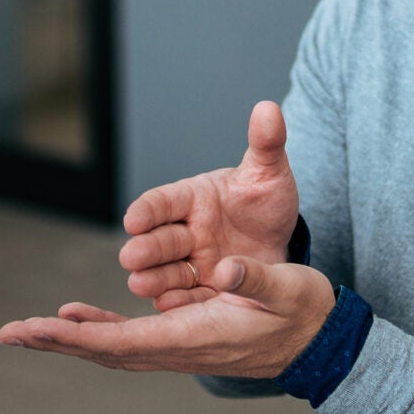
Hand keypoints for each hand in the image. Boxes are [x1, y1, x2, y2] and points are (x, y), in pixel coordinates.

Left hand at [0, 257, 335, 378]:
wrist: (323, 343)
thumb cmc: (306, 314)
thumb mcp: (287, 288)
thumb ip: (257, 278)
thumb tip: (228, 264)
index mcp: (197, 337)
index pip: (124, 342)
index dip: (77, 335)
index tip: (39, 328)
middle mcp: (181, 349)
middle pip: (105, 351)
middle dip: (55, 341)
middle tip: (10, 333)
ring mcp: (180, 348)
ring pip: (112, 349)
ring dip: (68, 339)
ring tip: (28, 330)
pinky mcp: (184, 339)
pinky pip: (129, 341)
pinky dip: (97, 330)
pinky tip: (77, 319)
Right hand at [118, 101, 297, 308]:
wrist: (282, 242)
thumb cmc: (267, 201)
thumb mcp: (270, 174)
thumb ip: (266, 144)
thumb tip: (269, 107)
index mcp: (192, 198)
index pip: (162, 201)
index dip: (147, 210)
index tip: (133, 218)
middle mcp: (184, 231)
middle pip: (157, 239)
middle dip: (144, 248)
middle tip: (132, 257)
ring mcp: (190, 263)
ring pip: (164, 271)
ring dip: (151, 278)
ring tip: (141, 284)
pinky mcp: (201, 289)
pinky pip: (184, 297)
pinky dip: (176, 302)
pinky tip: (168, 306)